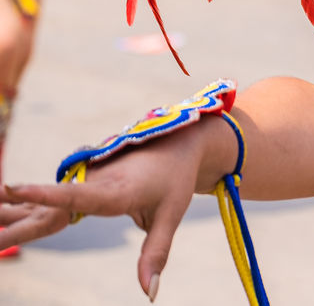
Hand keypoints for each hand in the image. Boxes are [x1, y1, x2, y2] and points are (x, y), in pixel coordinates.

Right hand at [0, 121, 216, 299]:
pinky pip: (43, 201)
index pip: (75, 196)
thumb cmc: (173, 180)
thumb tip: (149, 295)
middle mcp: (91, 184)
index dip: (43, 194)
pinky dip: (18, 207)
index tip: (12, 188)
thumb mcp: (170, 215)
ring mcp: (81, 183)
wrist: (176, 143)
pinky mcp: (77, 185)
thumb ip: (155, 254)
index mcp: (114, 191)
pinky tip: (0, 213)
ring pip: (38, 204)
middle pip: (45, 209)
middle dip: (12, 224)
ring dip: (7, 211)